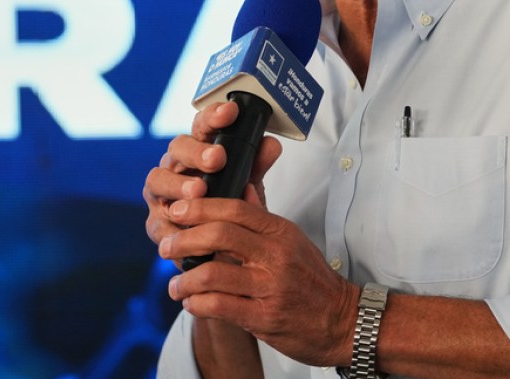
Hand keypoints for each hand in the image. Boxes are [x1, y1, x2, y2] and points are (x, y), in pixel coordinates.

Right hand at [143, 101, 282, 268]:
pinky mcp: (156, 224)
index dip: (214, 116)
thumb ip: (257, 166)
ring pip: (157, 179)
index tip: (230, 113)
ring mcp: (161, 194)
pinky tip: (187, 229)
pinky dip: (172, 225)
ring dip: (178, 184)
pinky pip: (157, 222)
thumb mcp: (249, 187)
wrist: (225, 251)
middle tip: (217, 158)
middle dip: (196, 151)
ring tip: (199, 190)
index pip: (202, 126)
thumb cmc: (232, 208)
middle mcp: (176, 167)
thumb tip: (271, 144)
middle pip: (177, 148)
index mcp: (198, 150)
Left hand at [160, 198, 357, 368]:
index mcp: (280, 232)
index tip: (177, 211)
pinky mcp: (264, 318)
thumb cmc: (313, 280)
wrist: (343, 320)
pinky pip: (219, 307)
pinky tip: (192, 303)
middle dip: (184, 239)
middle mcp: (276, 256)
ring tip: (176, 284)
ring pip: (213, 274)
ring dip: (184, 279)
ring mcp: (271, 288)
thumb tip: (240, 189)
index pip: (234, 208)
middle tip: (166, 247)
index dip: (200, 207)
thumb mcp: (293, 240)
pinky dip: (197, 304)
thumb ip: (262, 217)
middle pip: (219, 234)